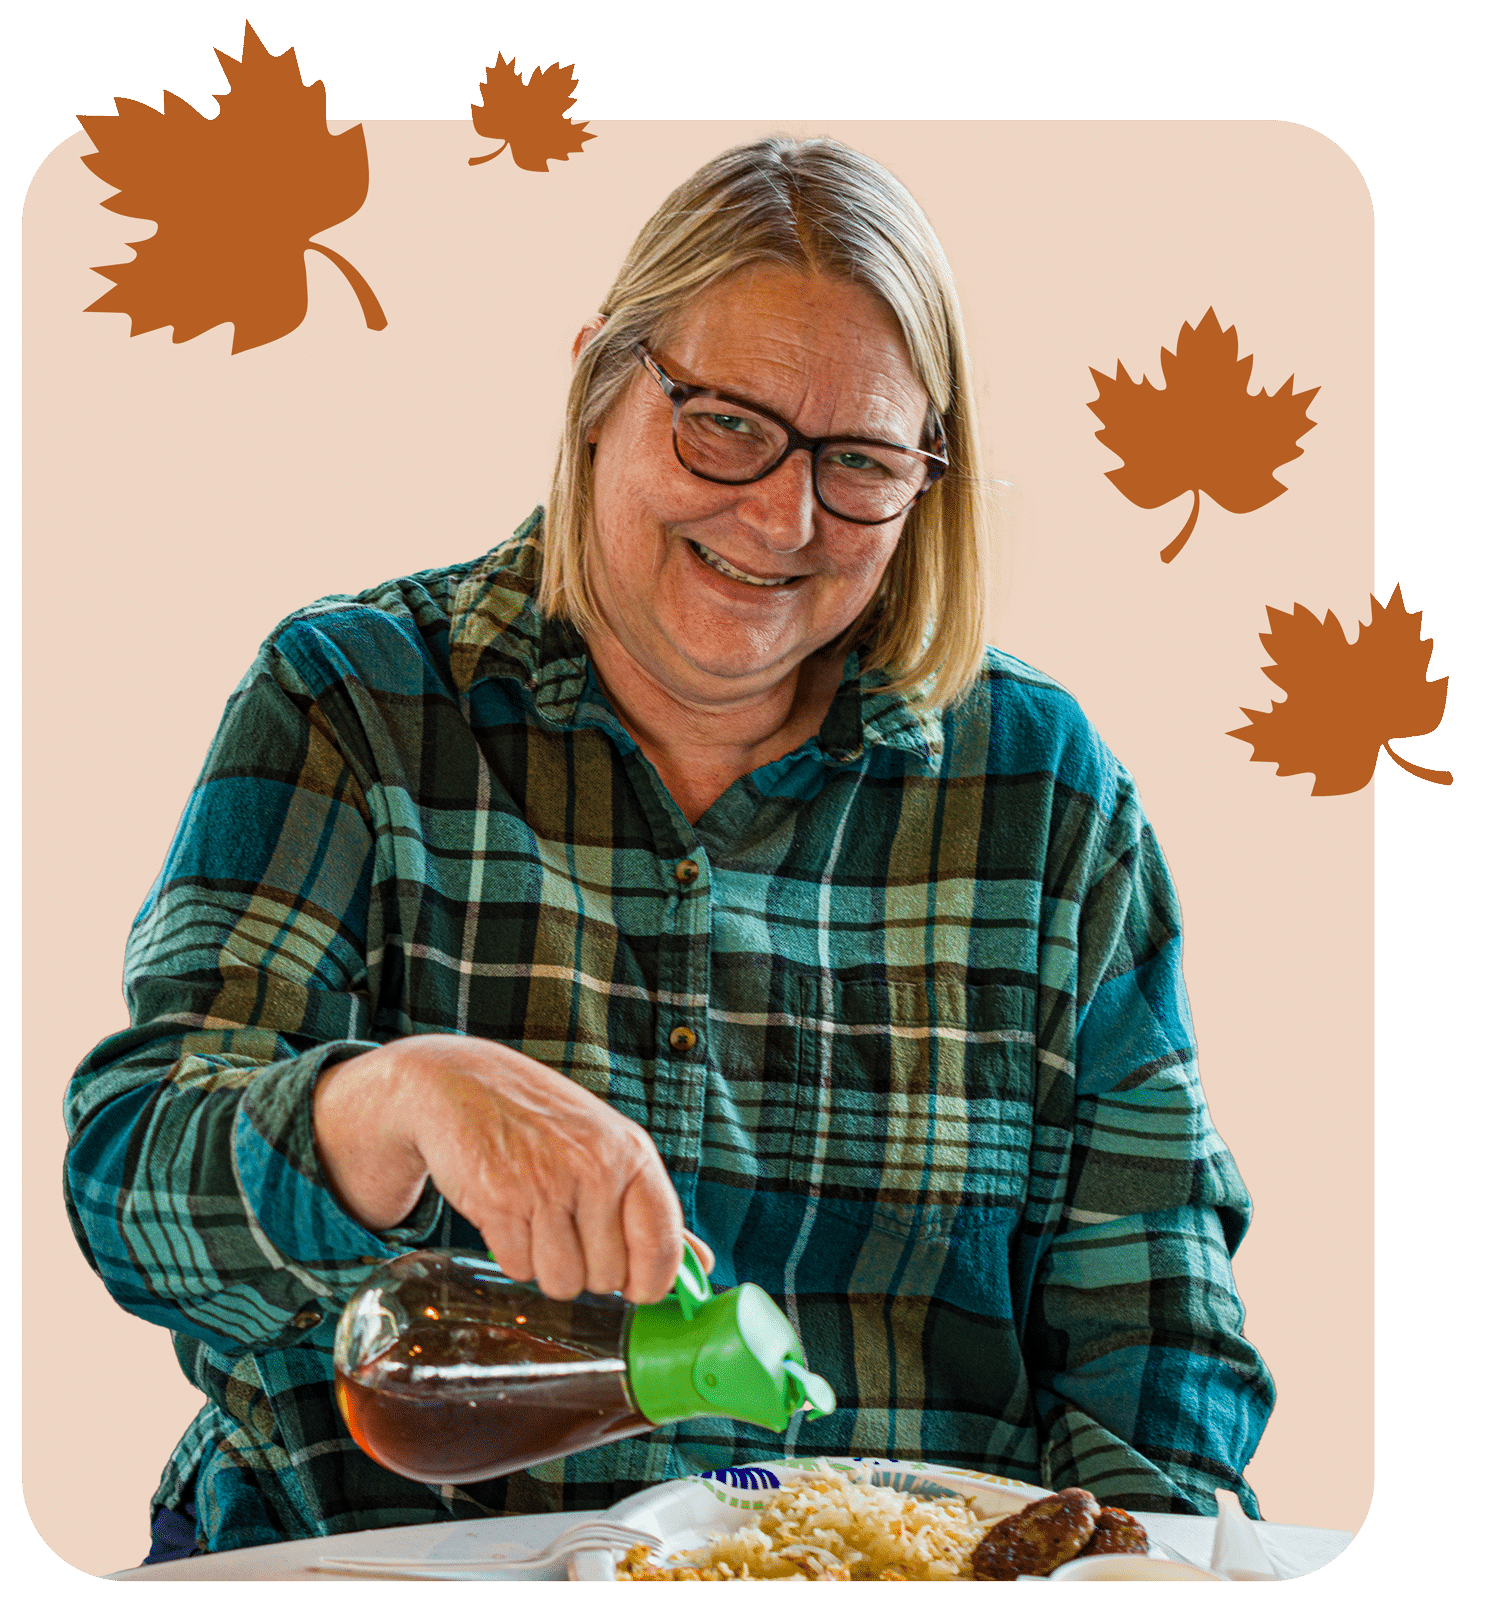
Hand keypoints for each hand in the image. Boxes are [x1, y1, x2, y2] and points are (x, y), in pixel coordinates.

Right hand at [312, 1036, 711, 1304]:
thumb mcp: (609, 1148)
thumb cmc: (544, 1121)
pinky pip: (518, 1269)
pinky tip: (510, 1216)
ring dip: (548, 1266)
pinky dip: (513, 1254)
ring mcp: (545, 1184)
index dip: (652, 1282)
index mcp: (631, 1154)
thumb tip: (701, 1267)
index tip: (638, 1288)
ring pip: (562, 1281)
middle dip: (589, 1270)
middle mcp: (594, 1168)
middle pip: (608, 1277)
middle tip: (570, 1231)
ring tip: (539, 1223)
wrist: (463, 1084)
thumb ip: (653, 1211)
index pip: (662, 1246)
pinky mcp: (498, 1200)